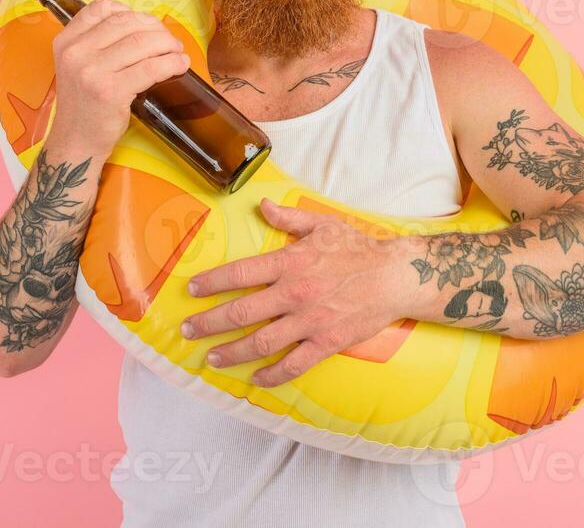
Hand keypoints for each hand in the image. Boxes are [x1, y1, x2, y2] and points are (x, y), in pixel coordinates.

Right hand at [49, 0, 190, 156]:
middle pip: (126, 23)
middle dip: (155, 28)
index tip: (145, 25)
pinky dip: (172, 63)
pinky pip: (151, 68)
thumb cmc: (84, 104)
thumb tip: (141, 25)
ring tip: (176, 52)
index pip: (101, 8)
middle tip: (168, 41)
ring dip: (168, 44)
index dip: (130, 11)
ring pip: (142, 42)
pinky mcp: (111, 92)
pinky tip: (180, 65)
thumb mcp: (77, 65)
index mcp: (66, 41)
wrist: (76, 142)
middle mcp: (76, 52)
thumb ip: (97, 42)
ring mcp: (92, 72)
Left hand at [180, 199, 414, 386]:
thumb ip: (288, 219)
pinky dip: (272, 375)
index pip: (240, 273)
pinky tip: (255, 378)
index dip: (212, 282)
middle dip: (210, 323)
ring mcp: (310, 321)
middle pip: (242, 312)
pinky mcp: (326, 343)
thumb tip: (261, 205)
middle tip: (188, 330)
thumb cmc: (358, 249)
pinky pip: (294, 364)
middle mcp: (294, 293)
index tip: (192, 290)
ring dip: (232, 352)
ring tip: (211, 358)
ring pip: (262, 342)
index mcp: (290, 262)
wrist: (395, 277)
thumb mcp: (322, 225)